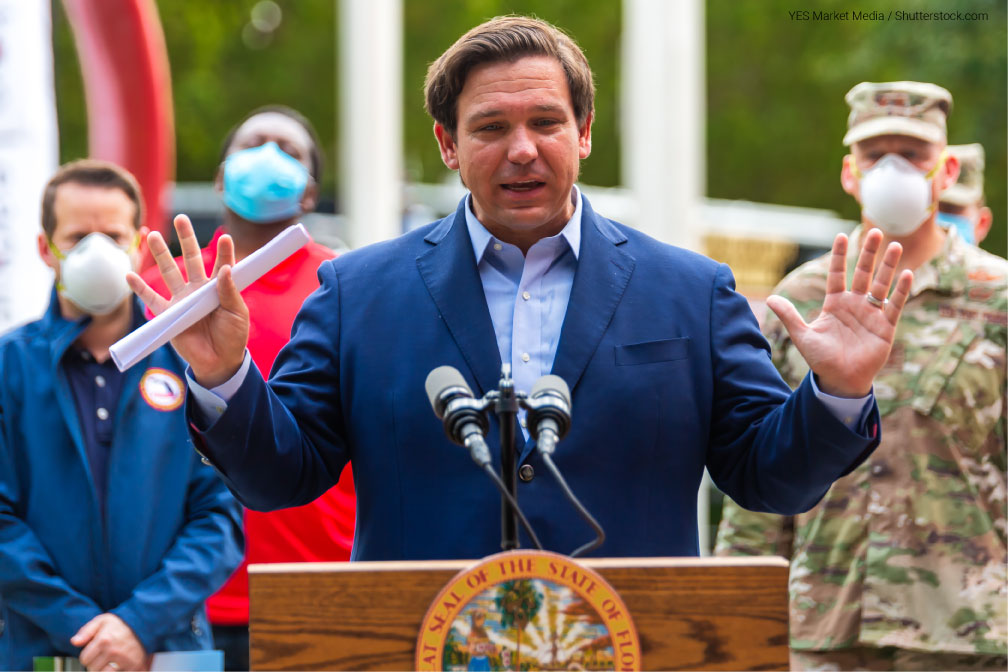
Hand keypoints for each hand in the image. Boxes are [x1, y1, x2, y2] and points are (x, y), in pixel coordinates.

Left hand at [71, 613, 148, 670]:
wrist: (145, 625)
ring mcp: (125, 660)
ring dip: (104, 670)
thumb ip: (86, 631)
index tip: (93, 652)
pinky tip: (117, 666)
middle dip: (95, 663)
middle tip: (102, 656)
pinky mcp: (134, 667)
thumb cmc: (123, 624)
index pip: (84, 659)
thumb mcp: (103, 620)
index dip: (87, 656)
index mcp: (104, 640)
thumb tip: (74, 642)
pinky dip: (115, 671)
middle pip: (92, 668)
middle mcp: (114, 651)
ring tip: (109, 662)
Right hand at [127, 214, 248, 386]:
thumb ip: (229, 291)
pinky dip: (139, 288)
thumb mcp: (237, 313)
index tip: (226, 238)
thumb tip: (226, 268)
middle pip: (190, 259)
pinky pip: (151, 300)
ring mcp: (182, 300)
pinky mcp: (169, 315)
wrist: (219, 361)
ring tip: (153, 235)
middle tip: (181, 219)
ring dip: (161, 255)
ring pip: (169, 273)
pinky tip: (129, 275)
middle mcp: (198, 289)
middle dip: (186, 239)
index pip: (221, 264)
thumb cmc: (232, 336)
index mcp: (218, 287)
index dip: (224, 252)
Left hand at [766, 228, 911, 397]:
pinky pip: (895, 304)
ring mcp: (871, 314)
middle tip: (874, 230)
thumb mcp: (802, 336)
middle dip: (868, 253)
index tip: (841, 235)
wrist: (839, 381)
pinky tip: (907, 273)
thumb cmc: (820, 359)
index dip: (839, 256)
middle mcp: (855, 304)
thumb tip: (769, 299)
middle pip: (862, 273)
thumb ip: (789, 316)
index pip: (837, 274)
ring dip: (888, 266)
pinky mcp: (885, 326)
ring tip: (895, 246)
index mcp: (834, 304)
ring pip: (881, 284)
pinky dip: (901, 290)